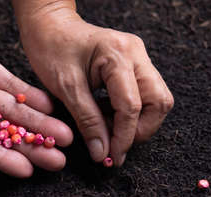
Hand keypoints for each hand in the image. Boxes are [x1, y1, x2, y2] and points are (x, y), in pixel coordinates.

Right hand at [0, 0, 72, 176]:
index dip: (2, 159)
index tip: (26, 170)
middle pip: (5, 133)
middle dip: (32, 147)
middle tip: (58, 160)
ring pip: (14, 110)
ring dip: (39, 123)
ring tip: (64, 136)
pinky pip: (10, 82)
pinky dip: (29, 94)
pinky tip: (48, 105)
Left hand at [14, 5, 173, 165]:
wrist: (50, 24)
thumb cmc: (52, 49)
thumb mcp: (66, 88)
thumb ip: (88, 122)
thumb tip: (103, 154)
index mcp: (118, 54)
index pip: (132, 106)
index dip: (124, 137)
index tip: (112, 158)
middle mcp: (137, 53)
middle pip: (159, 102)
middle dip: (141, 130)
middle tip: (116, 145)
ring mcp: (140, 57)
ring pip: (158, 100)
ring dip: (139, 123)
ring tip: (110, 129)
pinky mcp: (137, 64)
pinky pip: (147, 95)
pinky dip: (133, 113)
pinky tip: (110, 116)